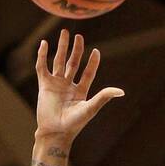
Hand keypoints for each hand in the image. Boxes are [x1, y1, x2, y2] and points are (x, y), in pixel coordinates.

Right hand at [35, 30, 122, 147]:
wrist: (55, 132)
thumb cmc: (74, 124)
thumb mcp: (91, 108)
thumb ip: (104, 97)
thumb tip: (121, 91)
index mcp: (80, 91)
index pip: (88, 73)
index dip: (92, 63)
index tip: (95, 51)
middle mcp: (68, 86)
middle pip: (73, 63)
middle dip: (76, 49)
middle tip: (79, 36)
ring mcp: (56, 84)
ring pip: (59, 61)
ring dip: (61, 47)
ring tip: (64, 33)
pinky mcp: (44, 85)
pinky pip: (42, 67)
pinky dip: (42, 56)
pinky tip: (44, 44)